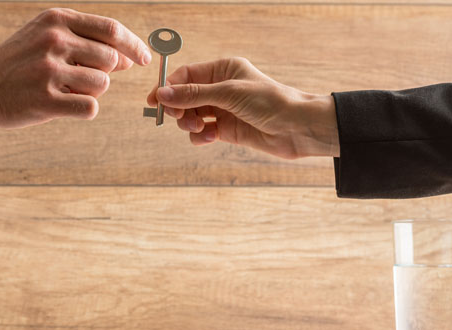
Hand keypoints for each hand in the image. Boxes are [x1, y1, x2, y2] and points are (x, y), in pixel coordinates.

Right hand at [0, 8, 150, 127]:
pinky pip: (90, 107)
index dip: (133, 45)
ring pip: (102, 85)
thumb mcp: (45, 36)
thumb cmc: (17, 62)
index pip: (111, 30)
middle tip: (80, 79)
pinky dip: (84, 109)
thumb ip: (85, 41)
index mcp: (56, 20)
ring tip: (63, 90)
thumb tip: (127, 58)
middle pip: (110, 60)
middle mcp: (53, 41)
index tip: (144, 58)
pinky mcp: (44, 101)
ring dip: (90, 92)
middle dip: (105, 73)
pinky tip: (63, 106)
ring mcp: (48, 72)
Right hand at [147, 57, 339, 158]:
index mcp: (223, 69)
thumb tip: (162, 94)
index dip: (168, 88)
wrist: (297, 128)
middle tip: (179, 118)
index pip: (186, 75)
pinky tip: (211, 137)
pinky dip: (201, 136)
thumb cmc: (270, 102)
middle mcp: (221, 88)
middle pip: (185, 97)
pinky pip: (202, 132)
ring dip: (190, 124)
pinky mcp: (227, 130)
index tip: (154, 102)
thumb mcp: (228, 94)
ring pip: (192, 116)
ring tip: (200, 128)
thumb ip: (193, 95)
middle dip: (179, 108)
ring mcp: (224, 110)